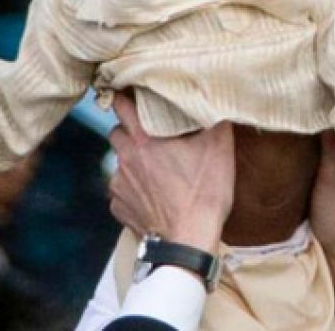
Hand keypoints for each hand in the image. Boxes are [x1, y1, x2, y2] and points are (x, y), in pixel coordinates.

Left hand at [107, 94, 234, 253]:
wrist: (189, 242)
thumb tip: (214, 101)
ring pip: (118, 162)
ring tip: (154, 168)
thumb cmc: (204, 193)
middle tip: (149, 134)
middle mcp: (125, 159)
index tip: (128, 93)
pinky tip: (151, 194)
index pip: (121, 105)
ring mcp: (120, 185)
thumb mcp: (218, 149)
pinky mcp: (119, 208)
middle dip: (128, 129)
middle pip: (116, 132)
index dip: (123, 96)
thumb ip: (213, 119)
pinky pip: (121, 190)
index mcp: (144, 139)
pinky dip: (132, 189)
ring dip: (131, 160)